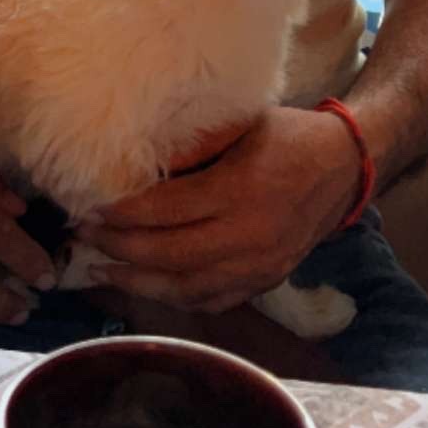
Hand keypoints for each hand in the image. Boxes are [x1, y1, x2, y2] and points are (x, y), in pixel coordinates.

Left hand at [77, 106, 361, 312]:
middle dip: (118, 249)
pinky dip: (174, 297)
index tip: (90, 209)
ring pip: (185, 287)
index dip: (121, 214)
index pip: (165, 211)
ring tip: (101, 270)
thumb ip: (191, 150)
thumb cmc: (287, 136)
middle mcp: (248, 235)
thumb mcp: (239, 126)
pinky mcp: (265, 281)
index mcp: (239, 190)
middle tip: (83, 238)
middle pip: (167, 254)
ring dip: (138, 282)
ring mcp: (259, 265)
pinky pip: (211, 301)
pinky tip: (147, 287)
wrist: (344, 167)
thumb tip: (131, 165)